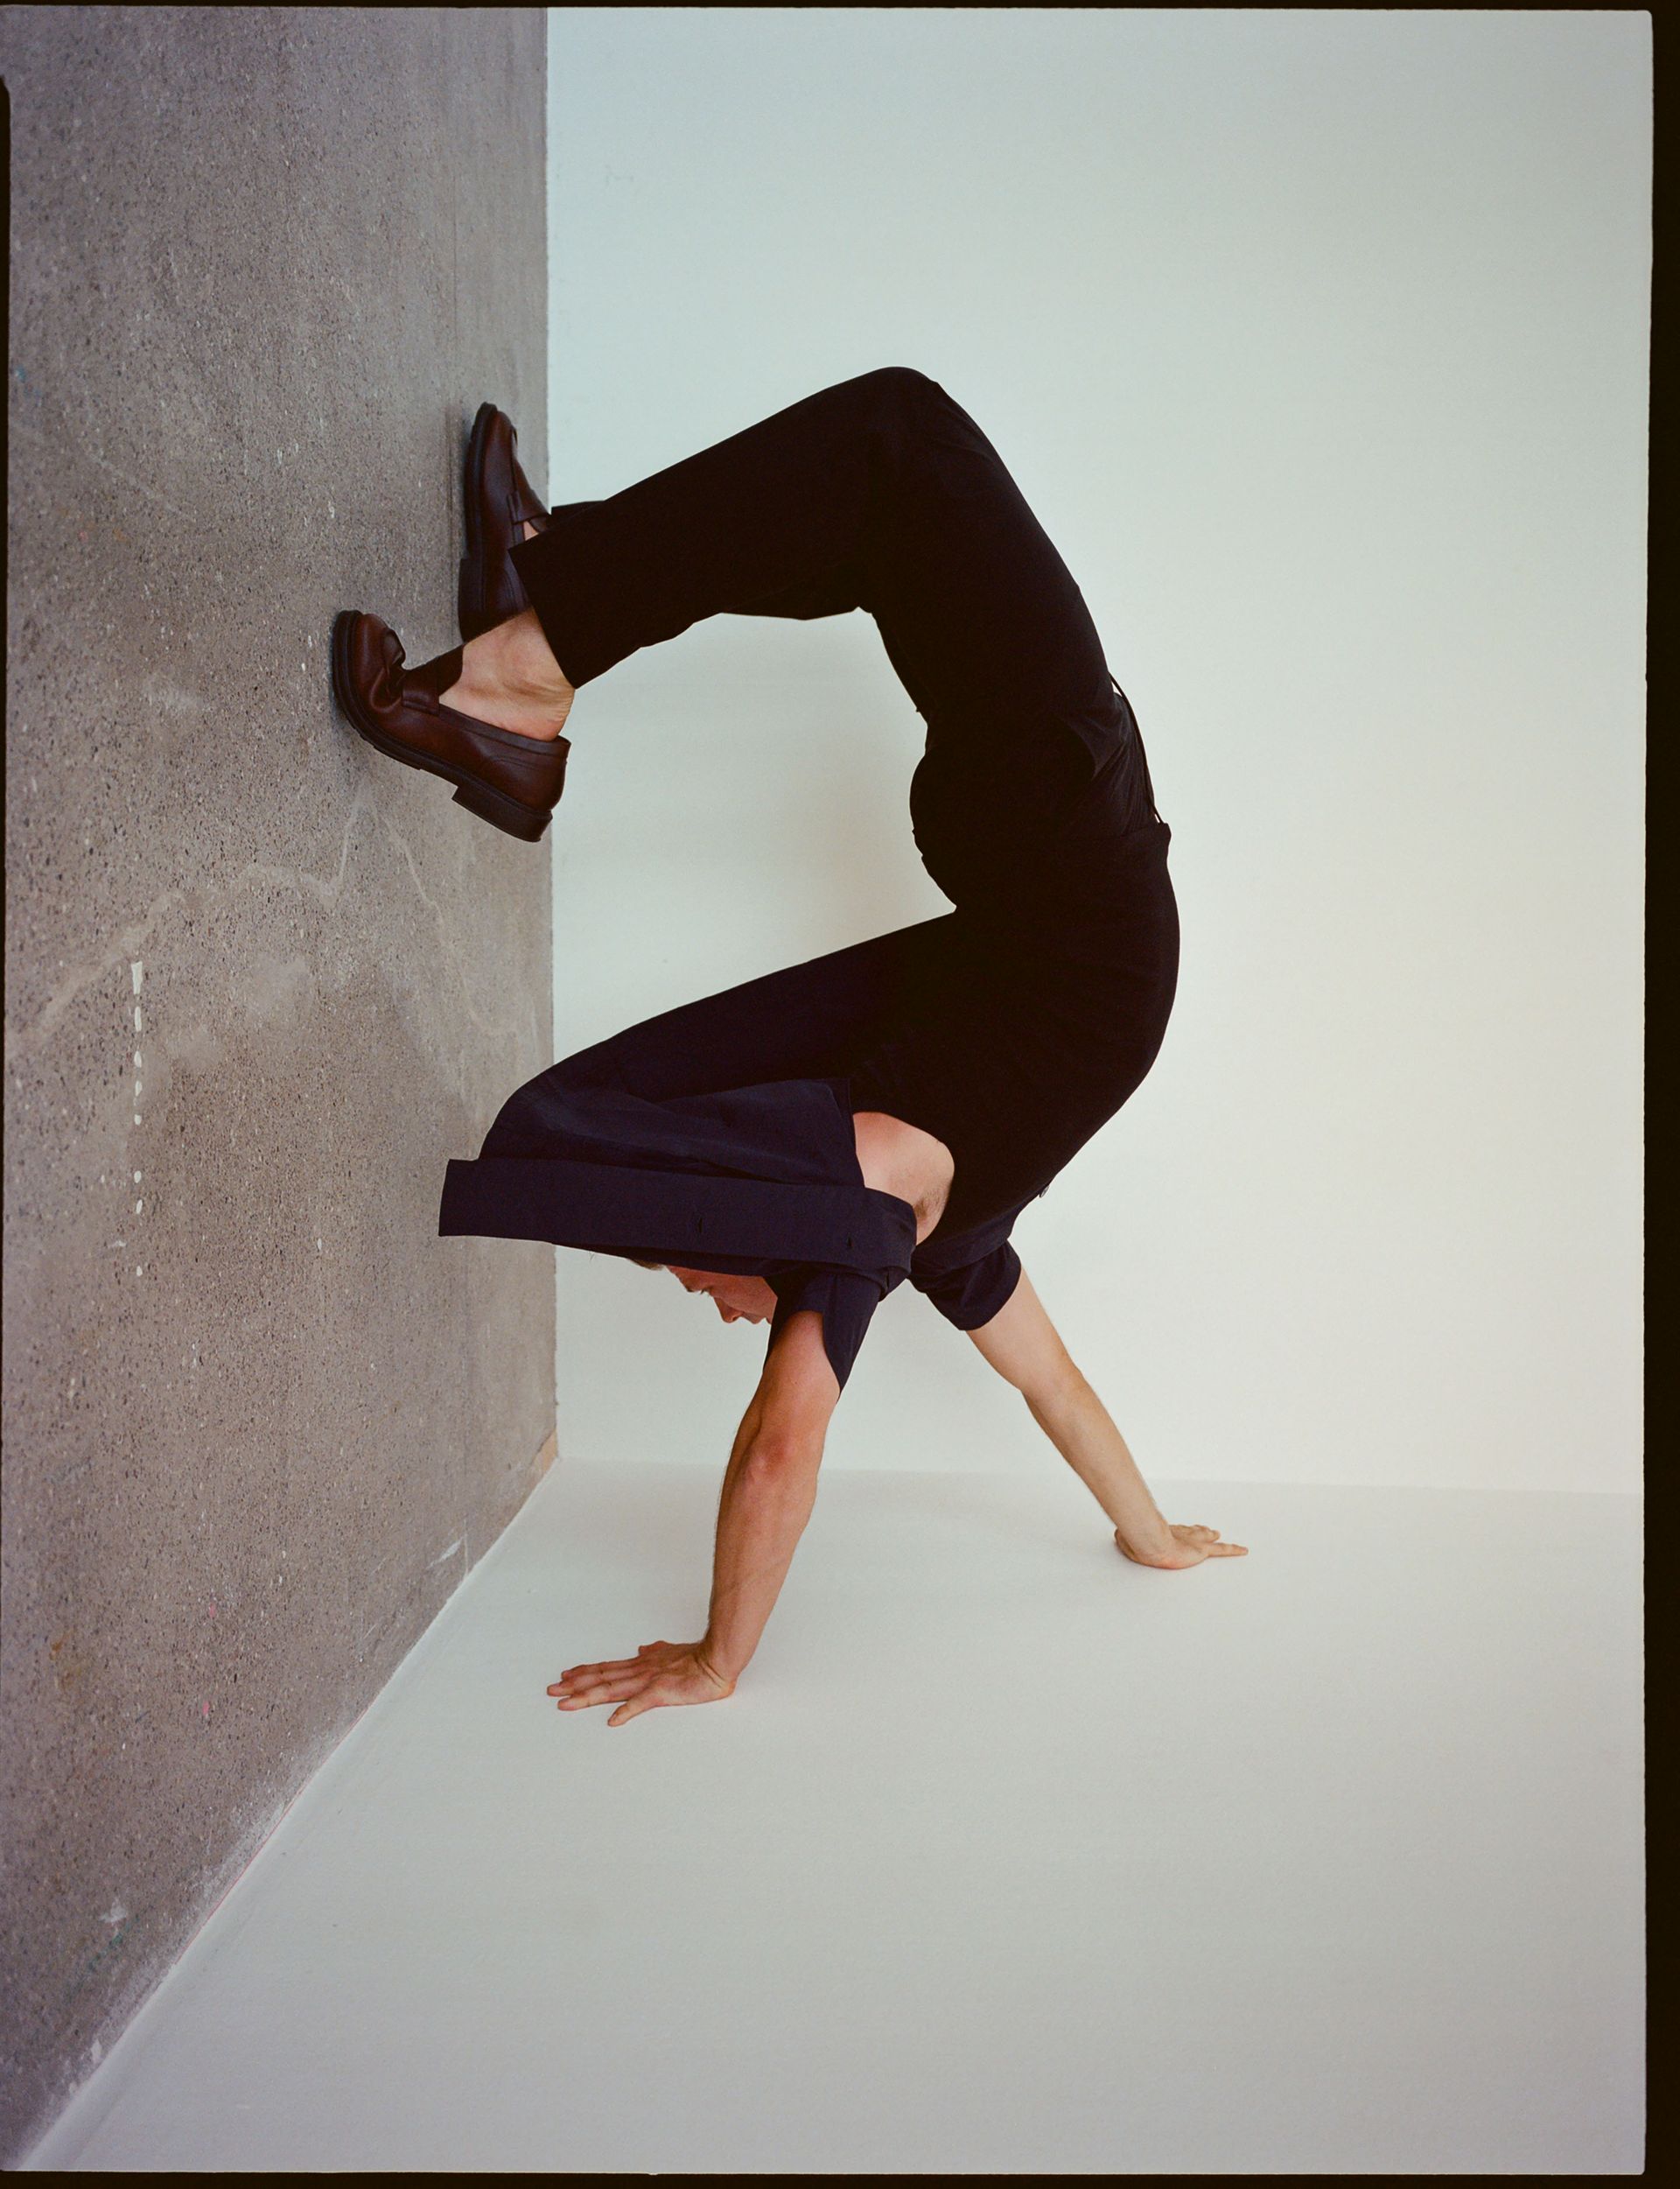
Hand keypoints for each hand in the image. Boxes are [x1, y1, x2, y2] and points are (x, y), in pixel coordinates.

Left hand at [546, 1639, 735, 1726]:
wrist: (716, 1660)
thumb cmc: (696, 1658)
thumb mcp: (669, 1651)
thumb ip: (654, 1651)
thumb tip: (642, 1648)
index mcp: (641, 1664)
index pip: (605, 1668)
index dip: (583, 1672)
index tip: (565, 1676)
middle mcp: (638, 1671)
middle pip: (600, 1679)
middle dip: (573, 1685)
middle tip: (551, 1691)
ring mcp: (647, 1681)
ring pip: (610, 1690)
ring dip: (585, 1697)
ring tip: (565, 1704)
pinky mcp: (660, 1693)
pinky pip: (639, 1704)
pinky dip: (625, 1712)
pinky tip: (612, 1721)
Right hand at [1116, 1522, 1247, 1569]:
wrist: (1150, 1542)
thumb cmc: (1138, 1541)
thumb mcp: (1126, 1539)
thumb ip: (1125, 1537)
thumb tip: (1119, 1534)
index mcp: (1165, 1532)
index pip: (1176, 1530)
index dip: (1181, 1530)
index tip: (1183, 1529)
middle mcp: (1181, 1533)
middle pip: (1193, 1531)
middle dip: (1199, 1530)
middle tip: (1206, 1529)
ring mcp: (1193, 1541)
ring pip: (1207, 1538)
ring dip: (1212, 1537)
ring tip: (1218, 1535)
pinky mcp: (1202, 1550)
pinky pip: (1222, 1550)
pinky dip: (1233, 1550)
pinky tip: (1243, 1550)